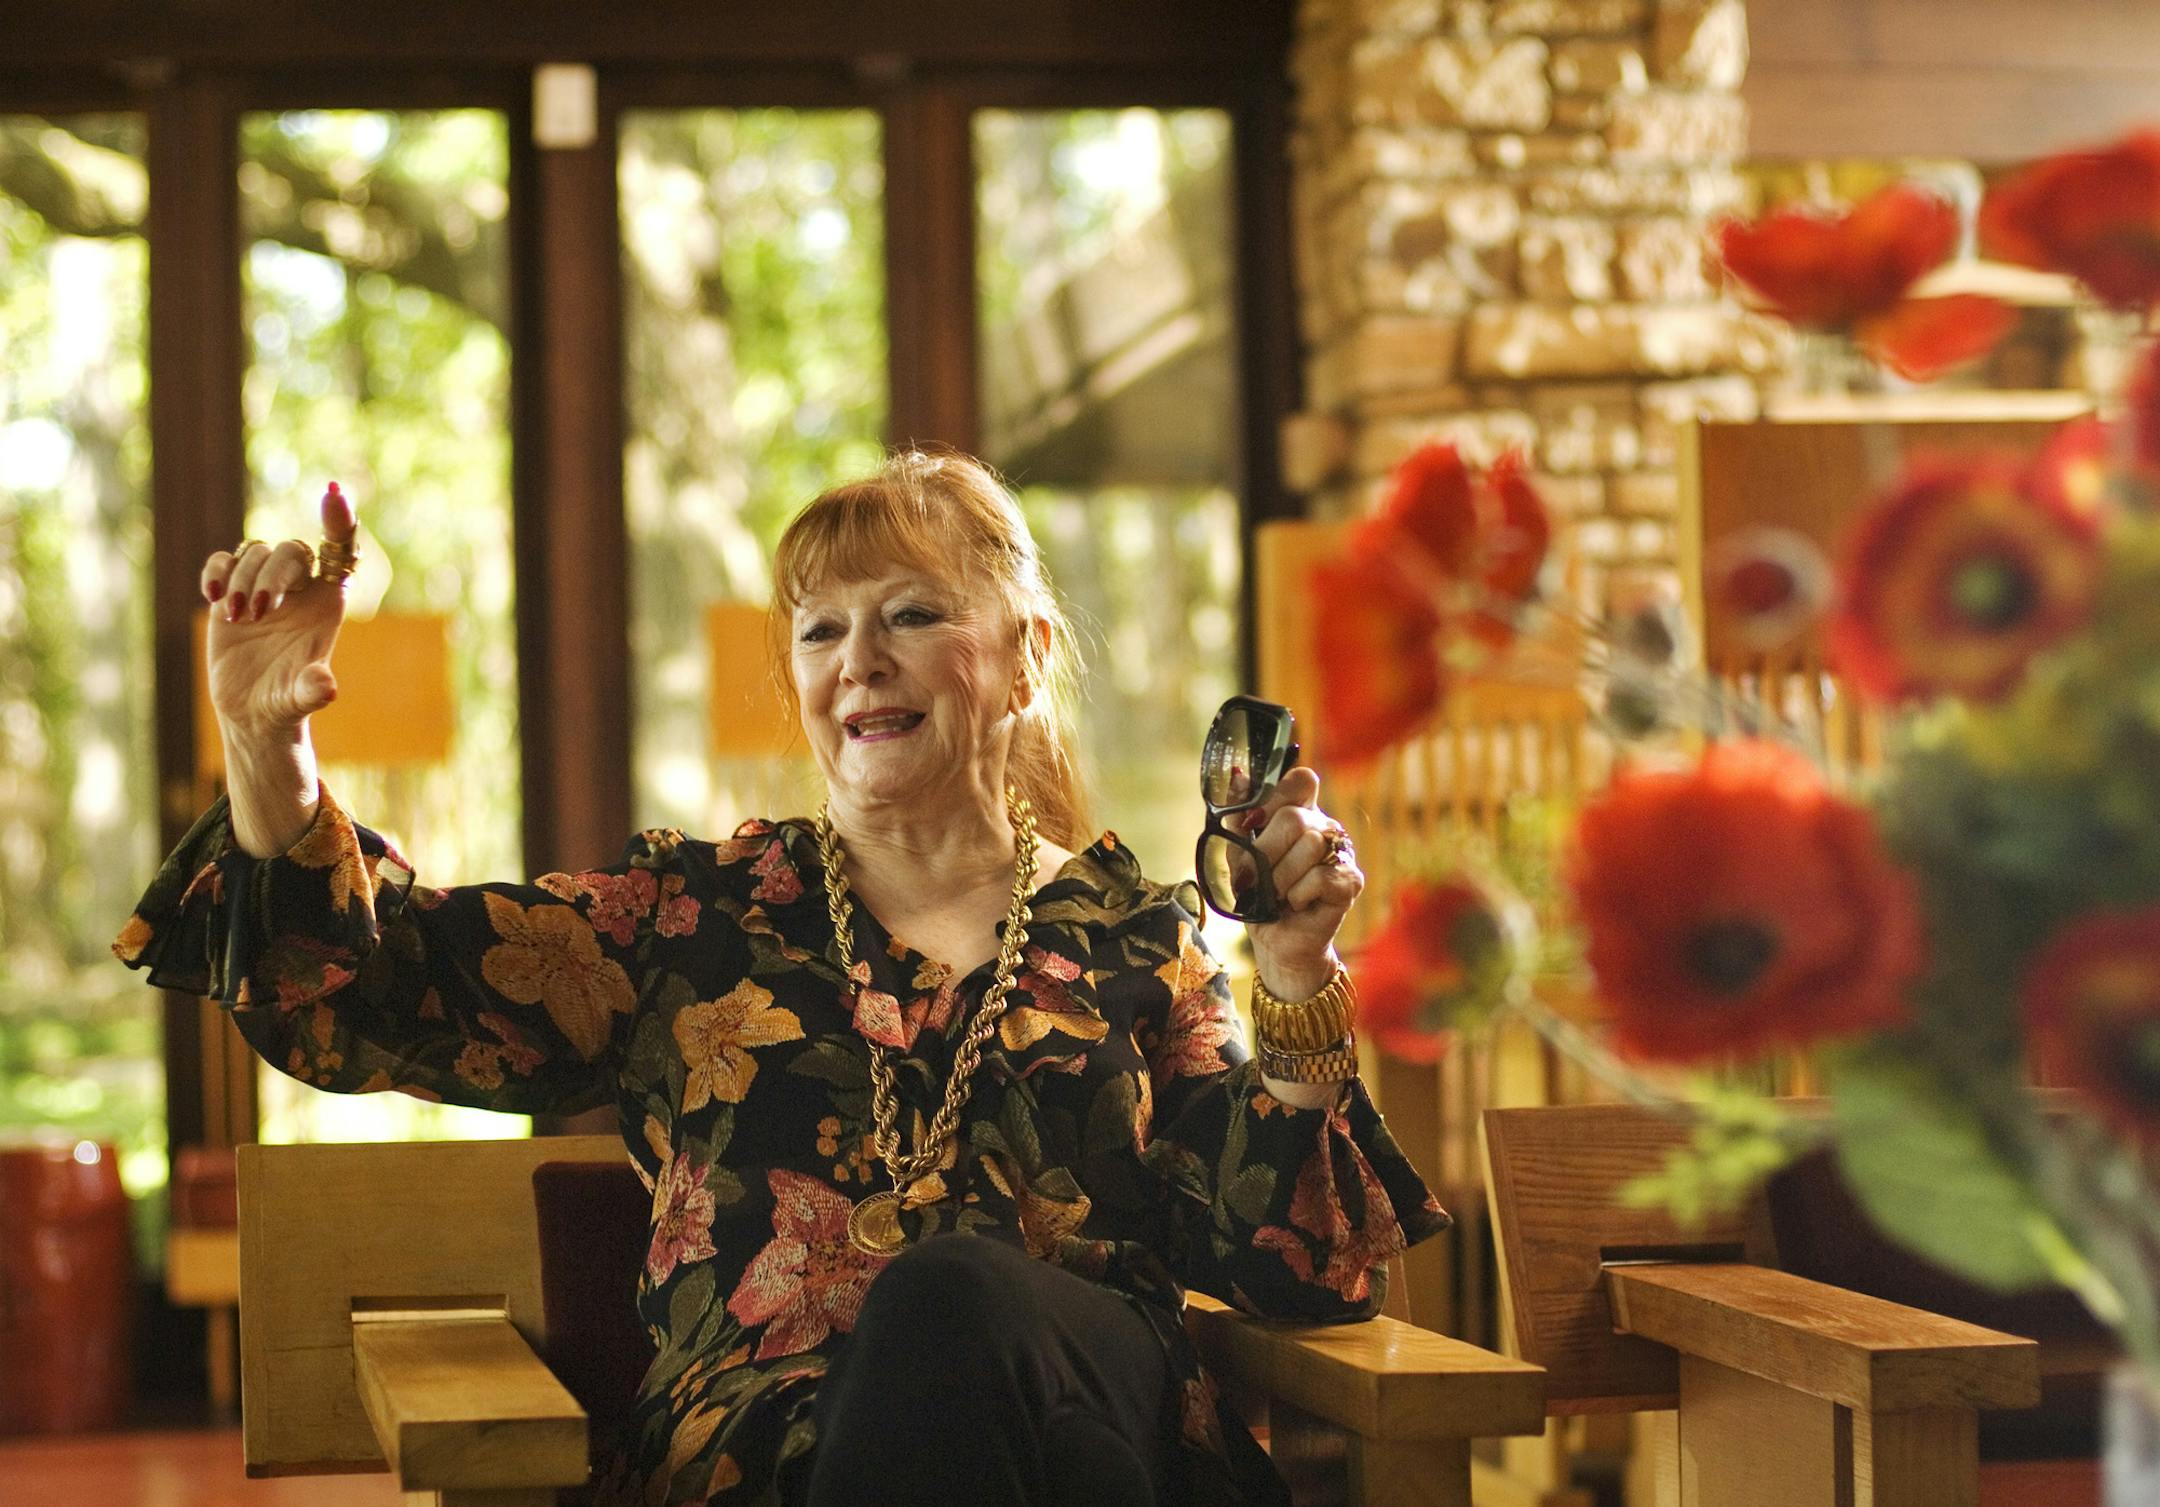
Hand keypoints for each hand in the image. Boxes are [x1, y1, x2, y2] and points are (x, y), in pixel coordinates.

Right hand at [203, 487, 354, 741]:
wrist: (252, 711)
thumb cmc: (286, 704)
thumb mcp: (298, 700)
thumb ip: (311, 690)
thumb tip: (326, 688)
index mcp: (328, 603)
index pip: (342, 549)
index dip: (338, 519)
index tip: (332, 493)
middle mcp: (300, 589)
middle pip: (294, 549)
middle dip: (272, 574)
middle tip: (257, 612)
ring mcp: (264, 587)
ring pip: (256, 551)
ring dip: (243, 579)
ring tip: (237, 618)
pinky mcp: (231, 592)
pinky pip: (224, 560)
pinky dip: (217, 570)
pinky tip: (213, 597)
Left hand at [1236, 766, 1361, 999]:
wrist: (1277, 941)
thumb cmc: (1260, 896)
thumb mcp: (1239, 854)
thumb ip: (1237, 816)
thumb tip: (1236, 774)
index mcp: (1301, 813)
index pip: (1301, 781)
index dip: (1276, 796)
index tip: (1253, 825)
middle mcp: (1326, 827)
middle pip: (1296, 817)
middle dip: (1266, 851)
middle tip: (1255, 877)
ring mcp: (1342, 853)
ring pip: (1310, 846)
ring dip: (1281, 877)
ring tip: (1277, 895)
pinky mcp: (1351, 880)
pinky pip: (1321, 877)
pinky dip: (1298, 894)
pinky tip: (1296, 904)